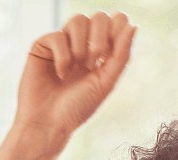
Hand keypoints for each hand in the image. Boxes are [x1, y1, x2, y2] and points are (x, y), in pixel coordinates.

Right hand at [13, 11, 136, 146]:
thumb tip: (134, 26)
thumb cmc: (78, 108)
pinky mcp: (42, 46)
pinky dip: (63, 56)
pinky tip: (60, 74)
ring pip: (78, 20)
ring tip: (77, 67)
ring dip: (81, 46)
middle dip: (100, 38)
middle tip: (93, 62)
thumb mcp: (106, 82)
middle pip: (99, 16)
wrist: (49, 124)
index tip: (110, 53)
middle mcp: (83, 44)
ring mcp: (62, 44)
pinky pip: (58, 35)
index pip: (116, 22)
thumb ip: (121, 55)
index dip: (117, 29)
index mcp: (102, 52)